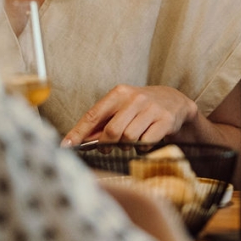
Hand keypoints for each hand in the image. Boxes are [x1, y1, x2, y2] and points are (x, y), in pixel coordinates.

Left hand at [61, 84, 198, 145]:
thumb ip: (102, 123)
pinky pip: (146, 143)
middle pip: (111, 131)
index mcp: (119, 93)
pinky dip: (142, 147)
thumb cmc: (140, 107)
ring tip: (130, 141)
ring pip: (129, 138)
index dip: (78, 133)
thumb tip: (81, 141)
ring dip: (126, 146)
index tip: (66, 146)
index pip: (93, 115)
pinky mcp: (165, 120)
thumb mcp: (121, 108)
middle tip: (107, 148)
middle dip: (106, 144)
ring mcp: (151, 109)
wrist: (174, 101)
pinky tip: (144, 141)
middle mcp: (135, 98)